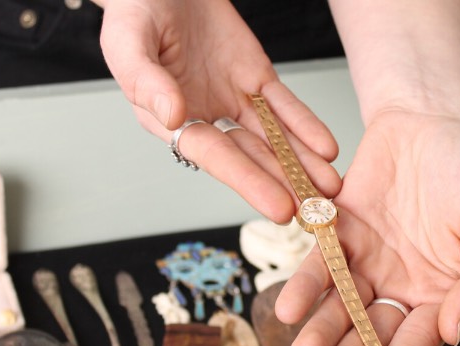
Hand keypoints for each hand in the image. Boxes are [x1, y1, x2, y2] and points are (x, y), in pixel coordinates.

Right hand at [99, 0, 340, 220]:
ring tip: (330, 189)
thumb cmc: (136, 11)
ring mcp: (232, 99)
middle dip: (284, 183)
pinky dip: (305, 127)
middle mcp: (203, 117)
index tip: (278, 206)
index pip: (214, 156)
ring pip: (272, 138)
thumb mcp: (129, 42)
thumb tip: (173, 118)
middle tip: (315, 211)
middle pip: (250, 156)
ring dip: (301, 164)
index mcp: (169, 120)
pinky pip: (283, 106)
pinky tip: (326, 149)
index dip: (247, 181)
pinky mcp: (254, 78)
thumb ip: (147, 80)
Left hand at [276, 109, 459, 345]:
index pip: (415, 341)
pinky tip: (289, 307)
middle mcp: (402, 286)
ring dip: (322, 332)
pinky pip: (319, 265)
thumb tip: (455, 332)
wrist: (435, 119)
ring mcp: (369, 262)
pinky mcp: (338, 234)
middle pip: (372, 332)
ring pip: (341, 306)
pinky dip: (304, 286)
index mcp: (443, 294)